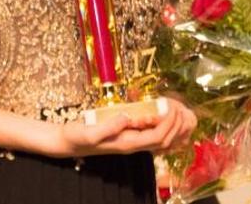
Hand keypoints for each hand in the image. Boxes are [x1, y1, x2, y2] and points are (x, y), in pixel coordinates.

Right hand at [56, 98, 196, 156]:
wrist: (70, 142)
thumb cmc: (78, 136)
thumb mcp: (89, 131)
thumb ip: (107, 126)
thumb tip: (126, 117)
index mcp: (128, 144)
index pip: (158, 137)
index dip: (169, 122)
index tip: (171, 105)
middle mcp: (135, 146)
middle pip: (167, 140)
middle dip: (177, 122)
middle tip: (177, 103)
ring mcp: (136, 143)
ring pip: (166, 140)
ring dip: (177, 126)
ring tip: (179, 107)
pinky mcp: (134, 137)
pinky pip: (159, 137)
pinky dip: (171, 128)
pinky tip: (173, 116)